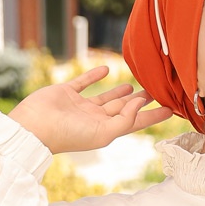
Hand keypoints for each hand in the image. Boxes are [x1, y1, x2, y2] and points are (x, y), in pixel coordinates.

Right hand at [8, 64, 172, 153]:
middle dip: (139, 102)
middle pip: (124, 109)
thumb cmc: (68, 135)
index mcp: (106, 130)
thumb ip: (124, 121)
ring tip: (134, 85)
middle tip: (156, 92)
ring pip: (106, 97)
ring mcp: (81, 106)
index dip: (152, 116)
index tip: (170, 109)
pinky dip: (95, 76)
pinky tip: (108, 70)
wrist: (34, 127)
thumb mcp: (102, 133)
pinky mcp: (67, 93)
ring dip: (120, 92)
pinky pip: (85, 82)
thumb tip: (140, 105)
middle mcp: (95, 119)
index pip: (135, 122)